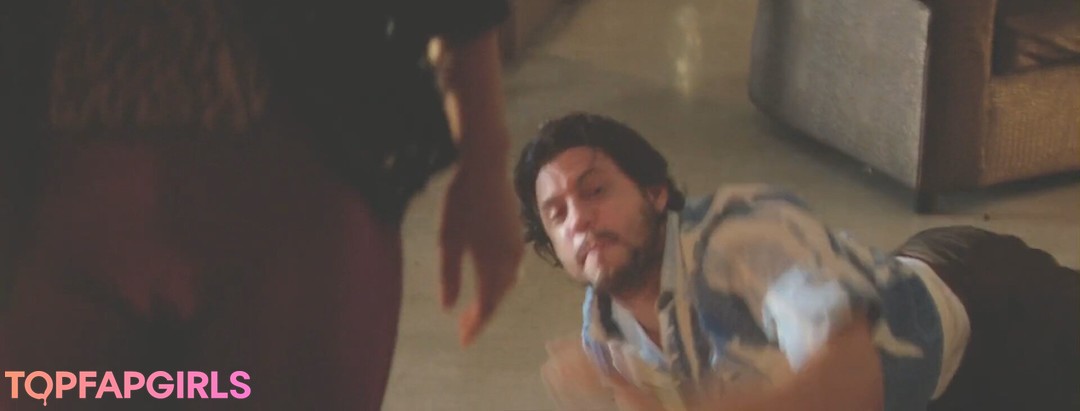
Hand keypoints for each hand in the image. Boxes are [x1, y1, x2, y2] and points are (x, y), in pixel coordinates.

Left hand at [438, 163, 523, 345]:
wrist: (486, 167)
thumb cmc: (461, 202)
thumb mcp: (448, 241)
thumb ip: (450, 276)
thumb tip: (449, 306)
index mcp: (492, 264)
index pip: (487, 306)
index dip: (476, 325)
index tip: (464, 340)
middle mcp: (510, 260)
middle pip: (499, 296)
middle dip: (483, 314)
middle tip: (466, 327)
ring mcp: (516, 246)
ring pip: (508, 282)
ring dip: (493, 297)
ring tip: (477, 307)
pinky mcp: (517, 234)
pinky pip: (512, 268)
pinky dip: (501, 281)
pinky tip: (490, 277)